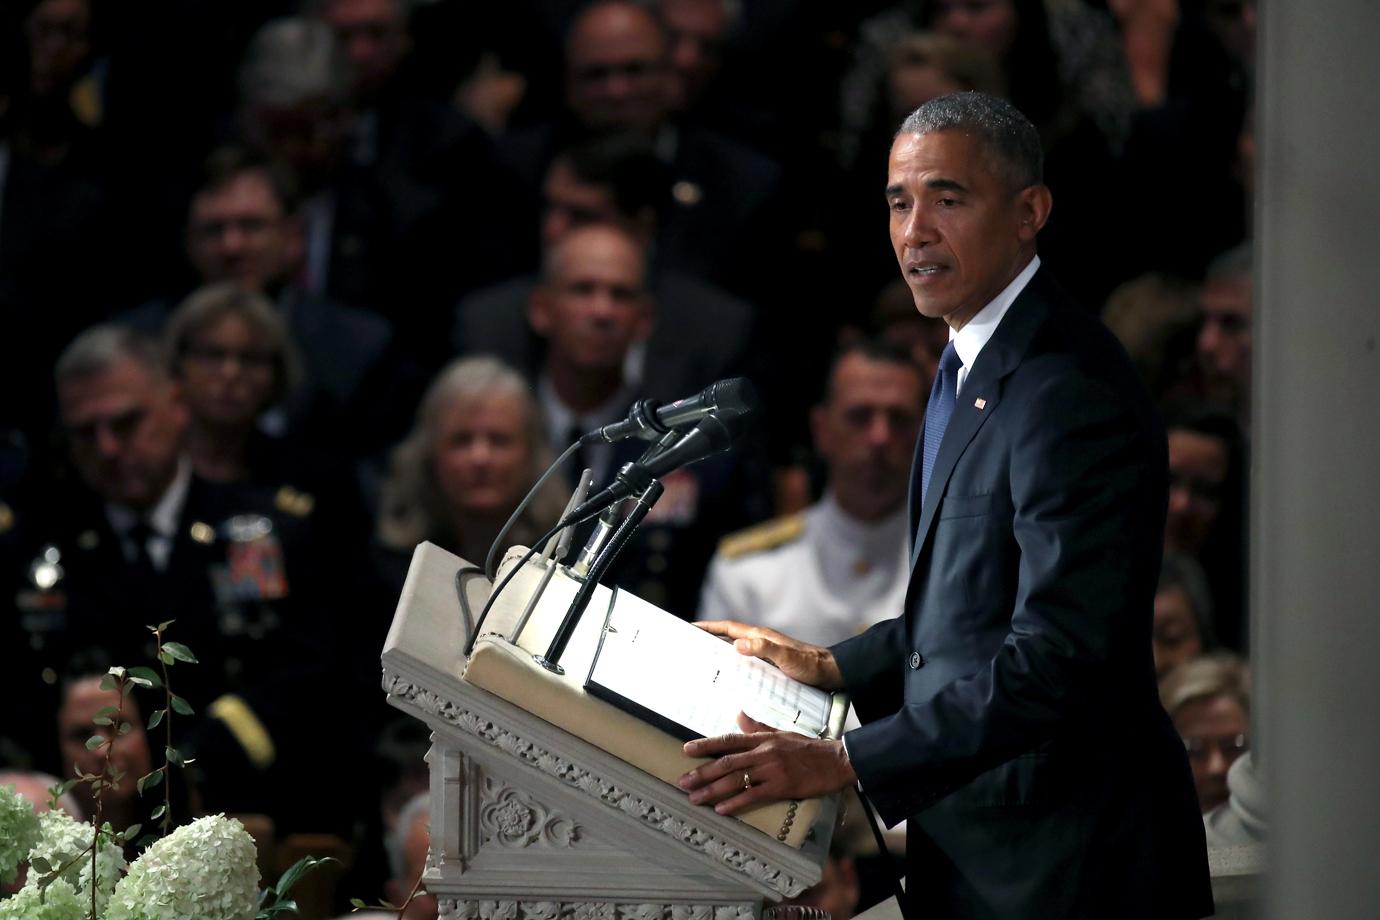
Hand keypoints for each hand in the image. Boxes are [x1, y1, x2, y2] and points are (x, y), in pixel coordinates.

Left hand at [679, 714, 855, 814]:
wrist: (836, 760)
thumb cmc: (807, 748)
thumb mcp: (781, 733)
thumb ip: (757, 727)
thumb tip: (738, 714)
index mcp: (762, 739)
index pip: (728, 740)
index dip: (706, 745)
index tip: (686, 750)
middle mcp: (764, 752)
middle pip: (727, 762)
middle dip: (702, 772)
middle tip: (683, 781)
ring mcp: (772, 769)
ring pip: (736, 779)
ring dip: (713, 789)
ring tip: (695, 797)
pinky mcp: (782, 786)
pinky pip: (754, 795)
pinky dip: (736, 802)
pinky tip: (721, 809)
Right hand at [695, 620, 843, 689]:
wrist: (830, 674)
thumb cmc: (811, 666)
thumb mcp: (787, 658)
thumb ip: (764, 648)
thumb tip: (737, 645)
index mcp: (761, 637)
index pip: (729, 628)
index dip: (709, 627)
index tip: (691, 627)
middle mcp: (761, 642)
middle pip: (729, 638)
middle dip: (709, 640)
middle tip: (690, 647)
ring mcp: (766, 653)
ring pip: (736, 651)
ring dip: (720, 654)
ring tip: (703, 665)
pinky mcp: (771, 665)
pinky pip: (745, 663)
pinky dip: (733, 666)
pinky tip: (729, 679)